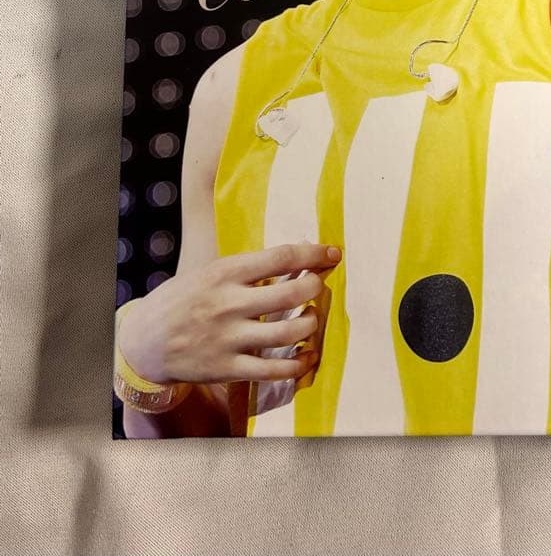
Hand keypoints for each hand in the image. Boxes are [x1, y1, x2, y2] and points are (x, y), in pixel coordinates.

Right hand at [117, 243, 341, 385]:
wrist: (144, 342)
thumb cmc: (183, 299)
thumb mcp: (209, 272)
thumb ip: (248, 267)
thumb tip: (297, 255)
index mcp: (225, 273)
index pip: (281, 257)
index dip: (313, 253)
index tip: (333, 253)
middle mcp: (229, 304)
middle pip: (291, 294)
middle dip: (315, 287)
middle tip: (317, 286)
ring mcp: (229, 338)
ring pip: (288, 334)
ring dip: (310, 324)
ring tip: (310, 318)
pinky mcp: (228, 368)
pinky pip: (274, 370)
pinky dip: (298, 364)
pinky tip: (307, 356)